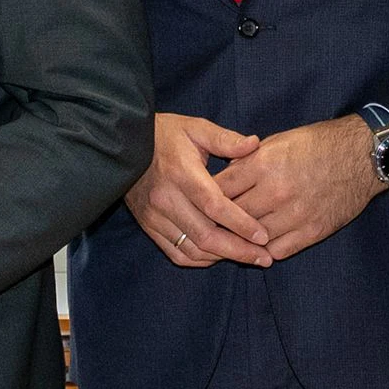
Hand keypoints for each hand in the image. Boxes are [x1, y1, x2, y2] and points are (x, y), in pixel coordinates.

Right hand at [125, 112, 273, 267]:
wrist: (123, 147)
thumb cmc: (165, 135)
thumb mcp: (195, 128)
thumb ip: (225, 139)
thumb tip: (254, 145)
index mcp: (182, 174)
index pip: (214, 206)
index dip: (240, 224)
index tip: (263, 236)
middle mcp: (166, 199)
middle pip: (205, 236)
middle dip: (238, 250)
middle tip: (265, 258)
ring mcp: (155, 217)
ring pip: (192, 249)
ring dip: (222, 257)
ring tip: (248, 258)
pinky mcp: (149, 227)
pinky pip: (177, 253)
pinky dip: (200, 260)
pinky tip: (219, 256)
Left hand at [216, 116, 388, 260]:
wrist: (364, 156)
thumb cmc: (318, 144)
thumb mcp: (279, 141)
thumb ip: (248, 160)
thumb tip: (221, 176)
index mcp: (264, 164)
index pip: (220, 189)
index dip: (204, 198)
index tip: (197, 203)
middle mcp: (277, 190)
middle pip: (232, 216)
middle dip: (217, 222)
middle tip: (206, 227)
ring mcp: (295, 214)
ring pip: (252, 237)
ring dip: (240, 240)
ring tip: (228, 241)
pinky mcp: (313, 231)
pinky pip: (278, 250)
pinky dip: (264, 250)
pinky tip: (258, 246)